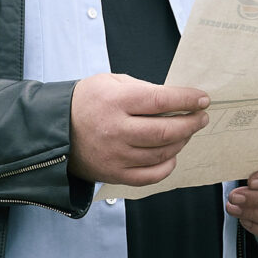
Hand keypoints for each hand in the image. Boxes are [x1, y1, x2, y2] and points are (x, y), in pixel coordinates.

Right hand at [68, 73, 209, 186]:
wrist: (55, 131)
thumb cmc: (86, 102)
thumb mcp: (110, 82)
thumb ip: (142, 89)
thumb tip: (175, 99)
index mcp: (116, 102)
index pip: (161, 100)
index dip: (187, 99)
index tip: (202, 99)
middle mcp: (117, 130)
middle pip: (166, 131)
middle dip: (191, 123)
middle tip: (201, 117)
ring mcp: (116, 156)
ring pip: (162, 153)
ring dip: (182, 142)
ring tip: (186, 132)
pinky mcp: (115, 174)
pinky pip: (151, 175)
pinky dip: (167, 165)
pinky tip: (171, 154)